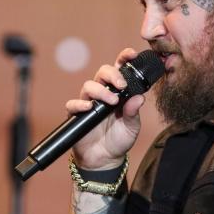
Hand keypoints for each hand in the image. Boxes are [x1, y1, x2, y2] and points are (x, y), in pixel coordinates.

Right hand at [67, 48, 146, 169]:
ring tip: (112, 101)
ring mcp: (88, 102)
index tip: (131, 54)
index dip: (124, 58)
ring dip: (101, 90)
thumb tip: (140, 97)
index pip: (119, 69)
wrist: (105, 159)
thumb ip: (134, 111)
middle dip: (112, 74)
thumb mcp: (132, 126)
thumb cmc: (119, 139)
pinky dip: (80, 104)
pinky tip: (89, 107)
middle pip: (102, 72)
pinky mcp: (76, 115)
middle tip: (122, 86)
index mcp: (118, 91)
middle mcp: (102, 93)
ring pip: (89, 85)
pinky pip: (73, 104)